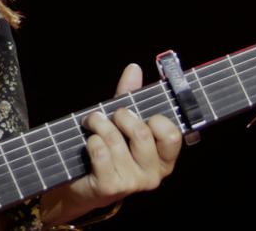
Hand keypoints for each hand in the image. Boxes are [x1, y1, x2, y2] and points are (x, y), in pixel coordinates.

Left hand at [40, 64, 182, 224]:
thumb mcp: (122, 124)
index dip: (154, 119)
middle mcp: (153, 175)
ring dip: (98, 123)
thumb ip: (130, 98)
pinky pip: (99, 151)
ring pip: (114, 139)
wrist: (84, 186)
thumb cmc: (109, 152)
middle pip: (141, 133)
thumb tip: (133, 68)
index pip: (171, 134)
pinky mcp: (110, 187)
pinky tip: (88, 143)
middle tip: (110, 115)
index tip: (139, 115)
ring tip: (91, 123)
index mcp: (164, 160)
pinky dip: (90, 140)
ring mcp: (132, 184)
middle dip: (121, 116)